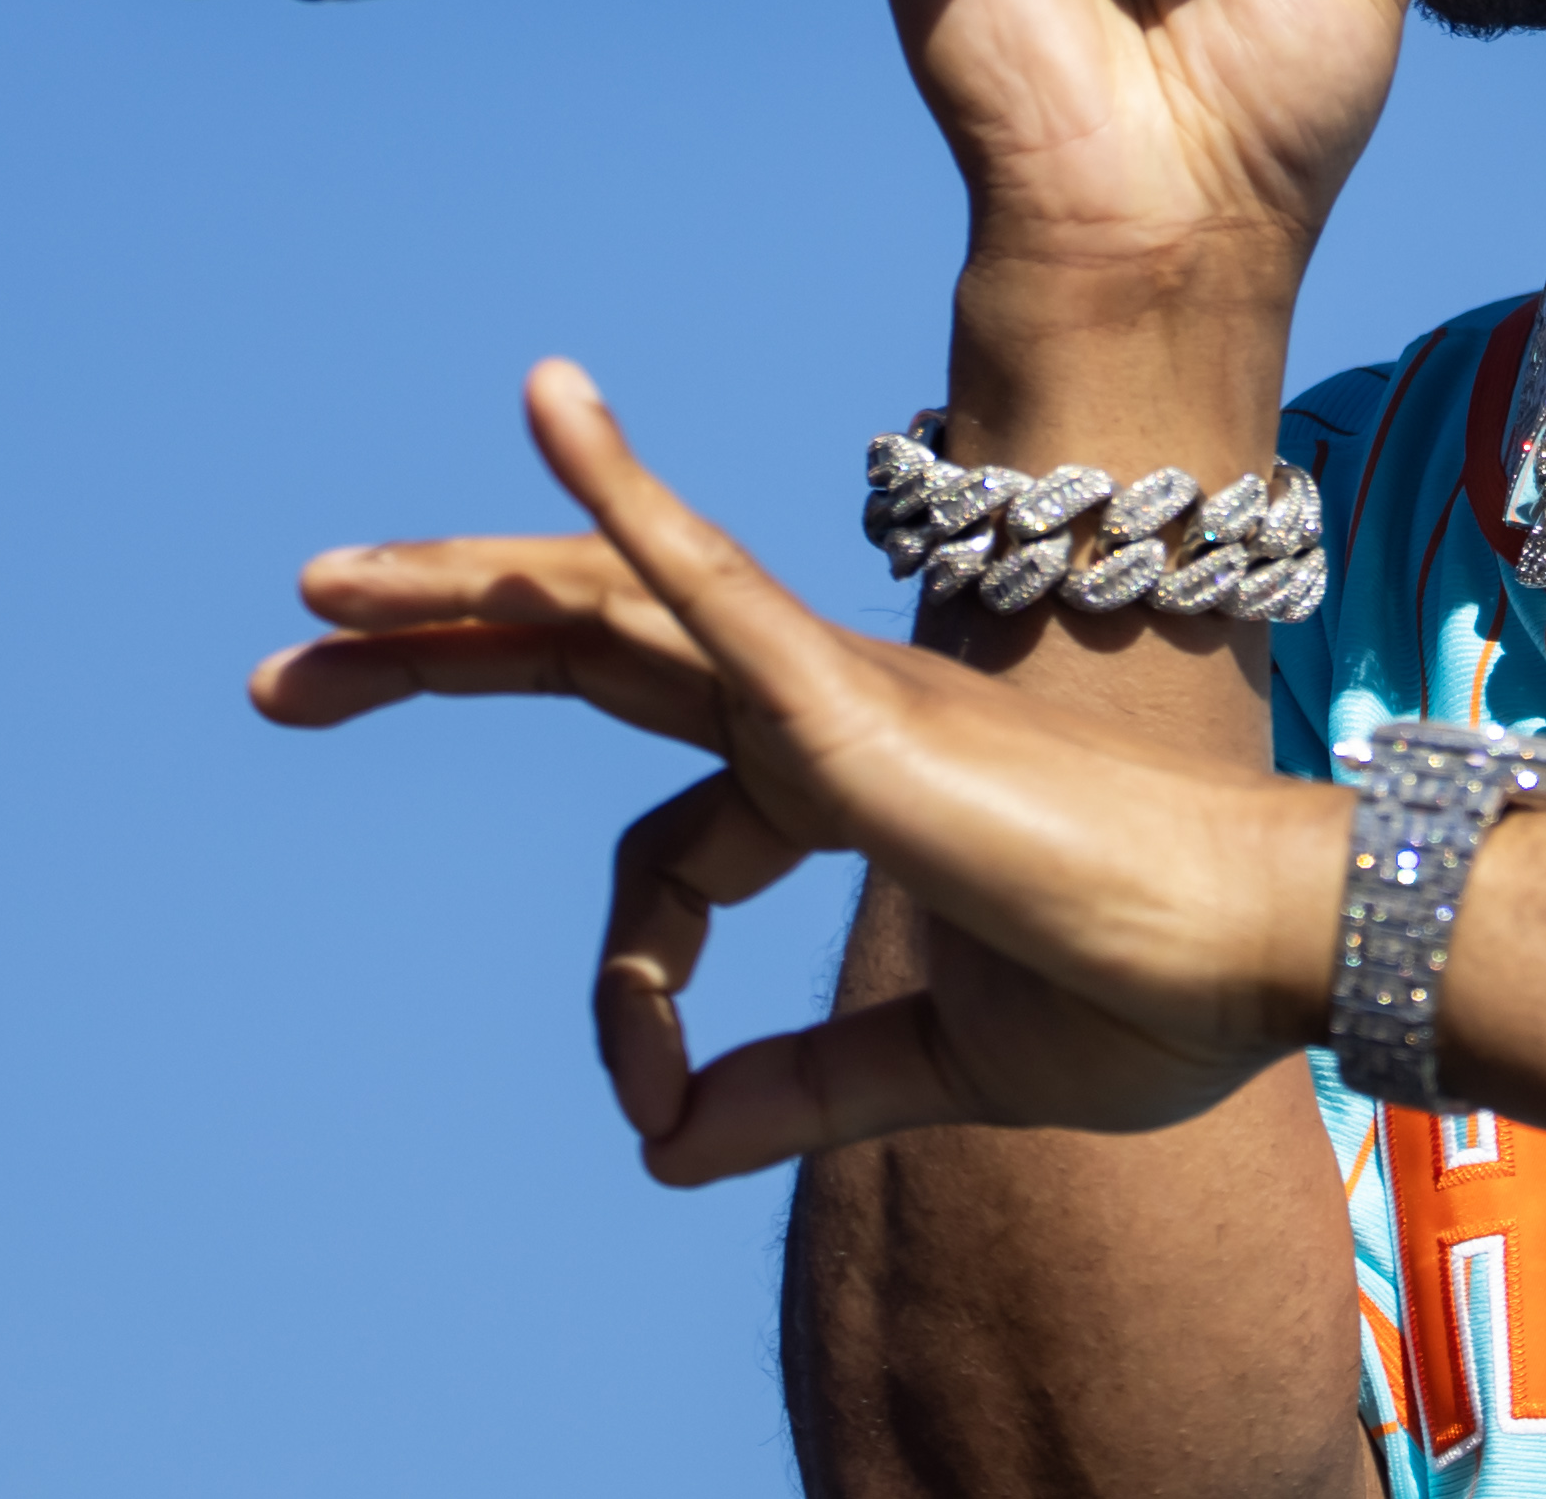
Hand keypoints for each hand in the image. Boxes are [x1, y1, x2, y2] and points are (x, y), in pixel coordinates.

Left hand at [259, 360, 1345, 1184]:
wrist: (1261, 958)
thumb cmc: (1145, 990)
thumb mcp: (937, 1059)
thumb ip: (801, 1085)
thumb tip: (665, 1145)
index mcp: (843, 781)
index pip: (666, 841)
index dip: (628, 988)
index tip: (644, 1109)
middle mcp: (821, 709)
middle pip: (591, 647)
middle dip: (436, 651)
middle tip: (284, 665)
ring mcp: (832, 693)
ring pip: (610, 603)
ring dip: (462, 579)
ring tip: (325, 574)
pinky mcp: (851, 705)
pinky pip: (711, 580)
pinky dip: (623, 495)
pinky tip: (550, 399)